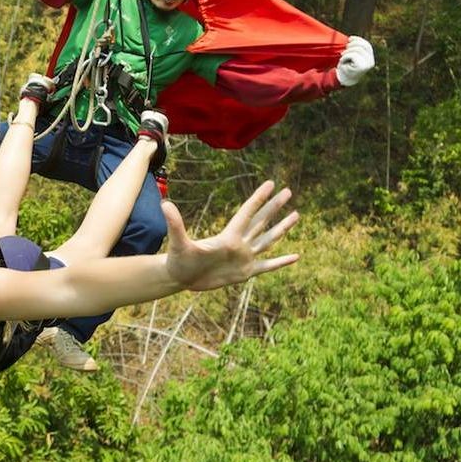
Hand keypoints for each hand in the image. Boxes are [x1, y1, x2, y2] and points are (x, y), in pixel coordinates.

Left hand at [162, 181, 299, 290]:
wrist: (180, 278)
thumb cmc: (179, 259)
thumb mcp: (179, 242)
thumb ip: (175, 224)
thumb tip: (165, 204)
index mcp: (228, 235)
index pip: (248, 212)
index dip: (259, 198)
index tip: (271, 183)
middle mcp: (239, 243)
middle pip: (262, 221)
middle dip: (275, 207)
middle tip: (288, 191)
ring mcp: (244, 257)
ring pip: (268, 239)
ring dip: (281, 228)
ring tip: (296, 215)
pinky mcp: (245, 272)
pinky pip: (268, 266)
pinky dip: (281, 261)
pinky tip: (295, 256)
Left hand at [337, 35, 374, 85]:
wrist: (343, 79)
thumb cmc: (346, 66)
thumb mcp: (352, 55)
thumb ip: (355, 48)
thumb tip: (351, 38)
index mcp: (370, 57)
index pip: (367, 45)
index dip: (358, 40)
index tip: (350, 38)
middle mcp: (371, 61)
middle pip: (363, 46)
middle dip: (352, 45)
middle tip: (344, 50)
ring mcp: (367, 64)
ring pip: (357, 50)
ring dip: (347, 52)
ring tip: (342, 57)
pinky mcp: (362, 67)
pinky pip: (353, 55)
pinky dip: (345, 57)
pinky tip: (342, 61)